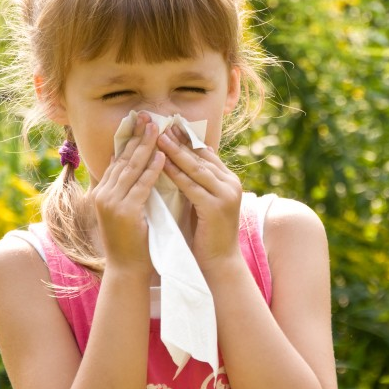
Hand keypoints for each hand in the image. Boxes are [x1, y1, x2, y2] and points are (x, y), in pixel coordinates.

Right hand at [89, 112, 163, 278]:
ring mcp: (111, 203)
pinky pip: (141, 187)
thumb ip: (128, 188)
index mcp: (102, 192)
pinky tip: (162, 157)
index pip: (117, 159)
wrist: (127, 270)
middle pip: (122, 159)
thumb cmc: (132, 242)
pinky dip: (152, 171)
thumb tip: (132, 163)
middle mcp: (103, 195)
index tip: (140, 121)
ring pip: (131, 169)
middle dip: (137, 136)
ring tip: (158, 129)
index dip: (129, 139)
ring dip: (146, 147)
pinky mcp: (125, 213)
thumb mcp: (127, 209)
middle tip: (148, 116)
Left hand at [157, 126, 242, 273]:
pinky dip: (174, 174)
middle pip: (201, 156)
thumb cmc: (206, 235)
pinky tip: (160, 164)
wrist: (219, 264)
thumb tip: (179, 161)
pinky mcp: (215, 207)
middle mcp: (231, 184)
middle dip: (180, 140)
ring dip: (175, 152)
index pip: (206, 153)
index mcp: (229, 181)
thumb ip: (196, 182)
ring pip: (196, 168)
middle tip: (161, 125)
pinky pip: (190, 186)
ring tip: (157, 137)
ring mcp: (225, 195)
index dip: (187, 139)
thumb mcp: (203, 202)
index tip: (168, 126)